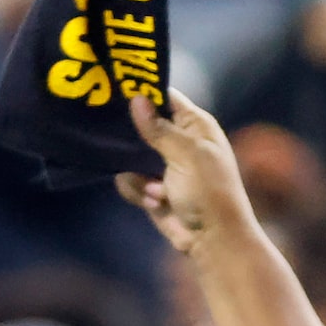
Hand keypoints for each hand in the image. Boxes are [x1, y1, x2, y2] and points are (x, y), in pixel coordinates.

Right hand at [115, 90, 253, 254]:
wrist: (213, 239)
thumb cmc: (209, 191)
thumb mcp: (186, 154)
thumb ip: (159, 129)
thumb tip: (137, 98)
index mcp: (195, 126)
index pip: (165, 97)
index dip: (142, 90)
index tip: (114, 86)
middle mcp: (179, 142)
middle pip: (142, 123)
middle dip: (128, 134)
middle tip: (112, 136)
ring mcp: (164, 165)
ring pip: (129, 154)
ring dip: (139, 174)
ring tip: (159, 190)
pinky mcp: (152, 188)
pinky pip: (130, 180)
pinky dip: (140, 192)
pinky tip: (157, 203)